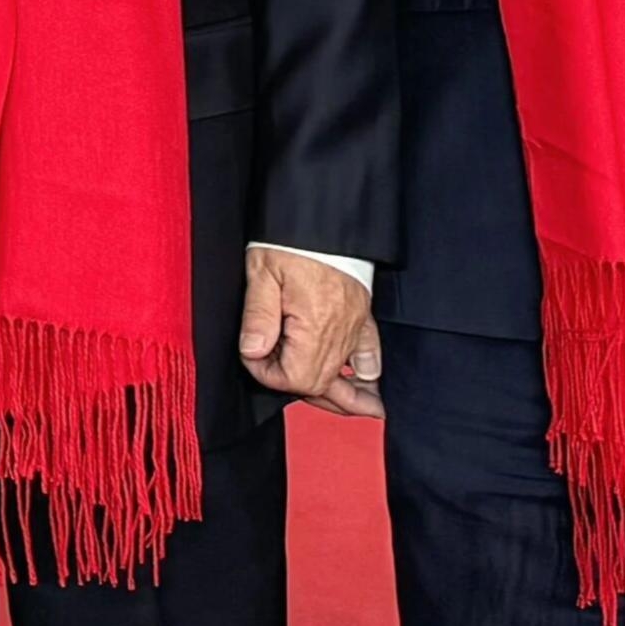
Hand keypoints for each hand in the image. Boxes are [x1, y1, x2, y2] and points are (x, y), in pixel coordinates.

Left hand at [239, 247, 375, 406]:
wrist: (324, 214)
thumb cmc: (292, 240)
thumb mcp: (262, 272)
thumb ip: (258, 317)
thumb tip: (253, 352)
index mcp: (315, 325)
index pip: (296, 377)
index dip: (268, 373)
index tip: (252, 355)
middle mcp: (340, 332)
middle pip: (323, 381)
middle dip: (298, 386)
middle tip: (277, 379)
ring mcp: (355, 325)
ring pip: (352, 373)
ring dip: (343, 393)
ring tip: (354, 411)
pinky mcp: (362, 314)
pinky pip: (371, 352)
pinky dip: (369, 369)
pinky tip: (368, 381)